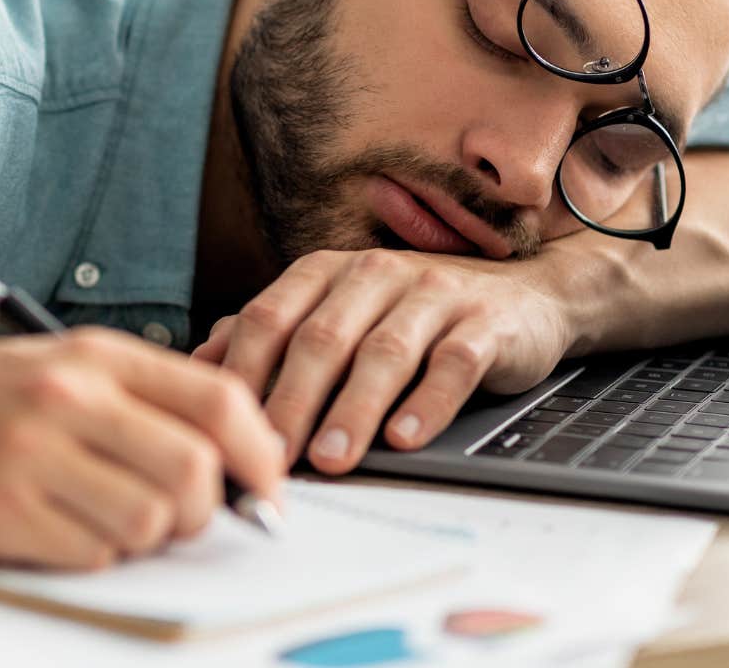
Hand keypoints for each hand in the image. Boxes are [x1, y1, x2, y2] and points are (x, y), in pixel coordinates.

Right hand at [0, 327, 284, 570]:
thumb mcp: (46, 370)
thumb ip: (131, 402)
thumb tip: (227, 458)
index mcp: (90, 355)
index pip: (219, 400)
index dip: (261, 454)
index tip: (264, 490)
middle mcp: (68, 396)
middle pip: (196, 473)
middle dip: (201, 514)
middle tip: (172, 523)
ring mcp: (32, 454)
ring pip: (149, 523)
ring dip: (137, 540)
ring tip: (91, 523)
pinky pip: (90, 556)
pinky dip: (85, 558)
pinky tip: (45, 533)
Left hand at [191, 249, 572, 473]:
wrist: (525, 295)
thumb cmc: (415, 317)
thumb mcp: (341, 314)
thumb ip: (275, 333)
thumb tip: (202, 363)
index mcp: (329, 272)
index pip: (271, 317)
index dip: (245, 374)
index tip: (225, 429)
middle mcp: (376, 274)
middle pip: (323, 338)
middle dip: (292, 400)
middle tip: (273, 456)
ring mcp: (434, 294)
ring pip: (384, 352)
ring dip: (354, 409)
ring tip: (333, 457)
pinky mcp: (486, 322)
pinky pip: (454, 362)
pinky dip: (429, 401)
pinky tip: (406, 436)